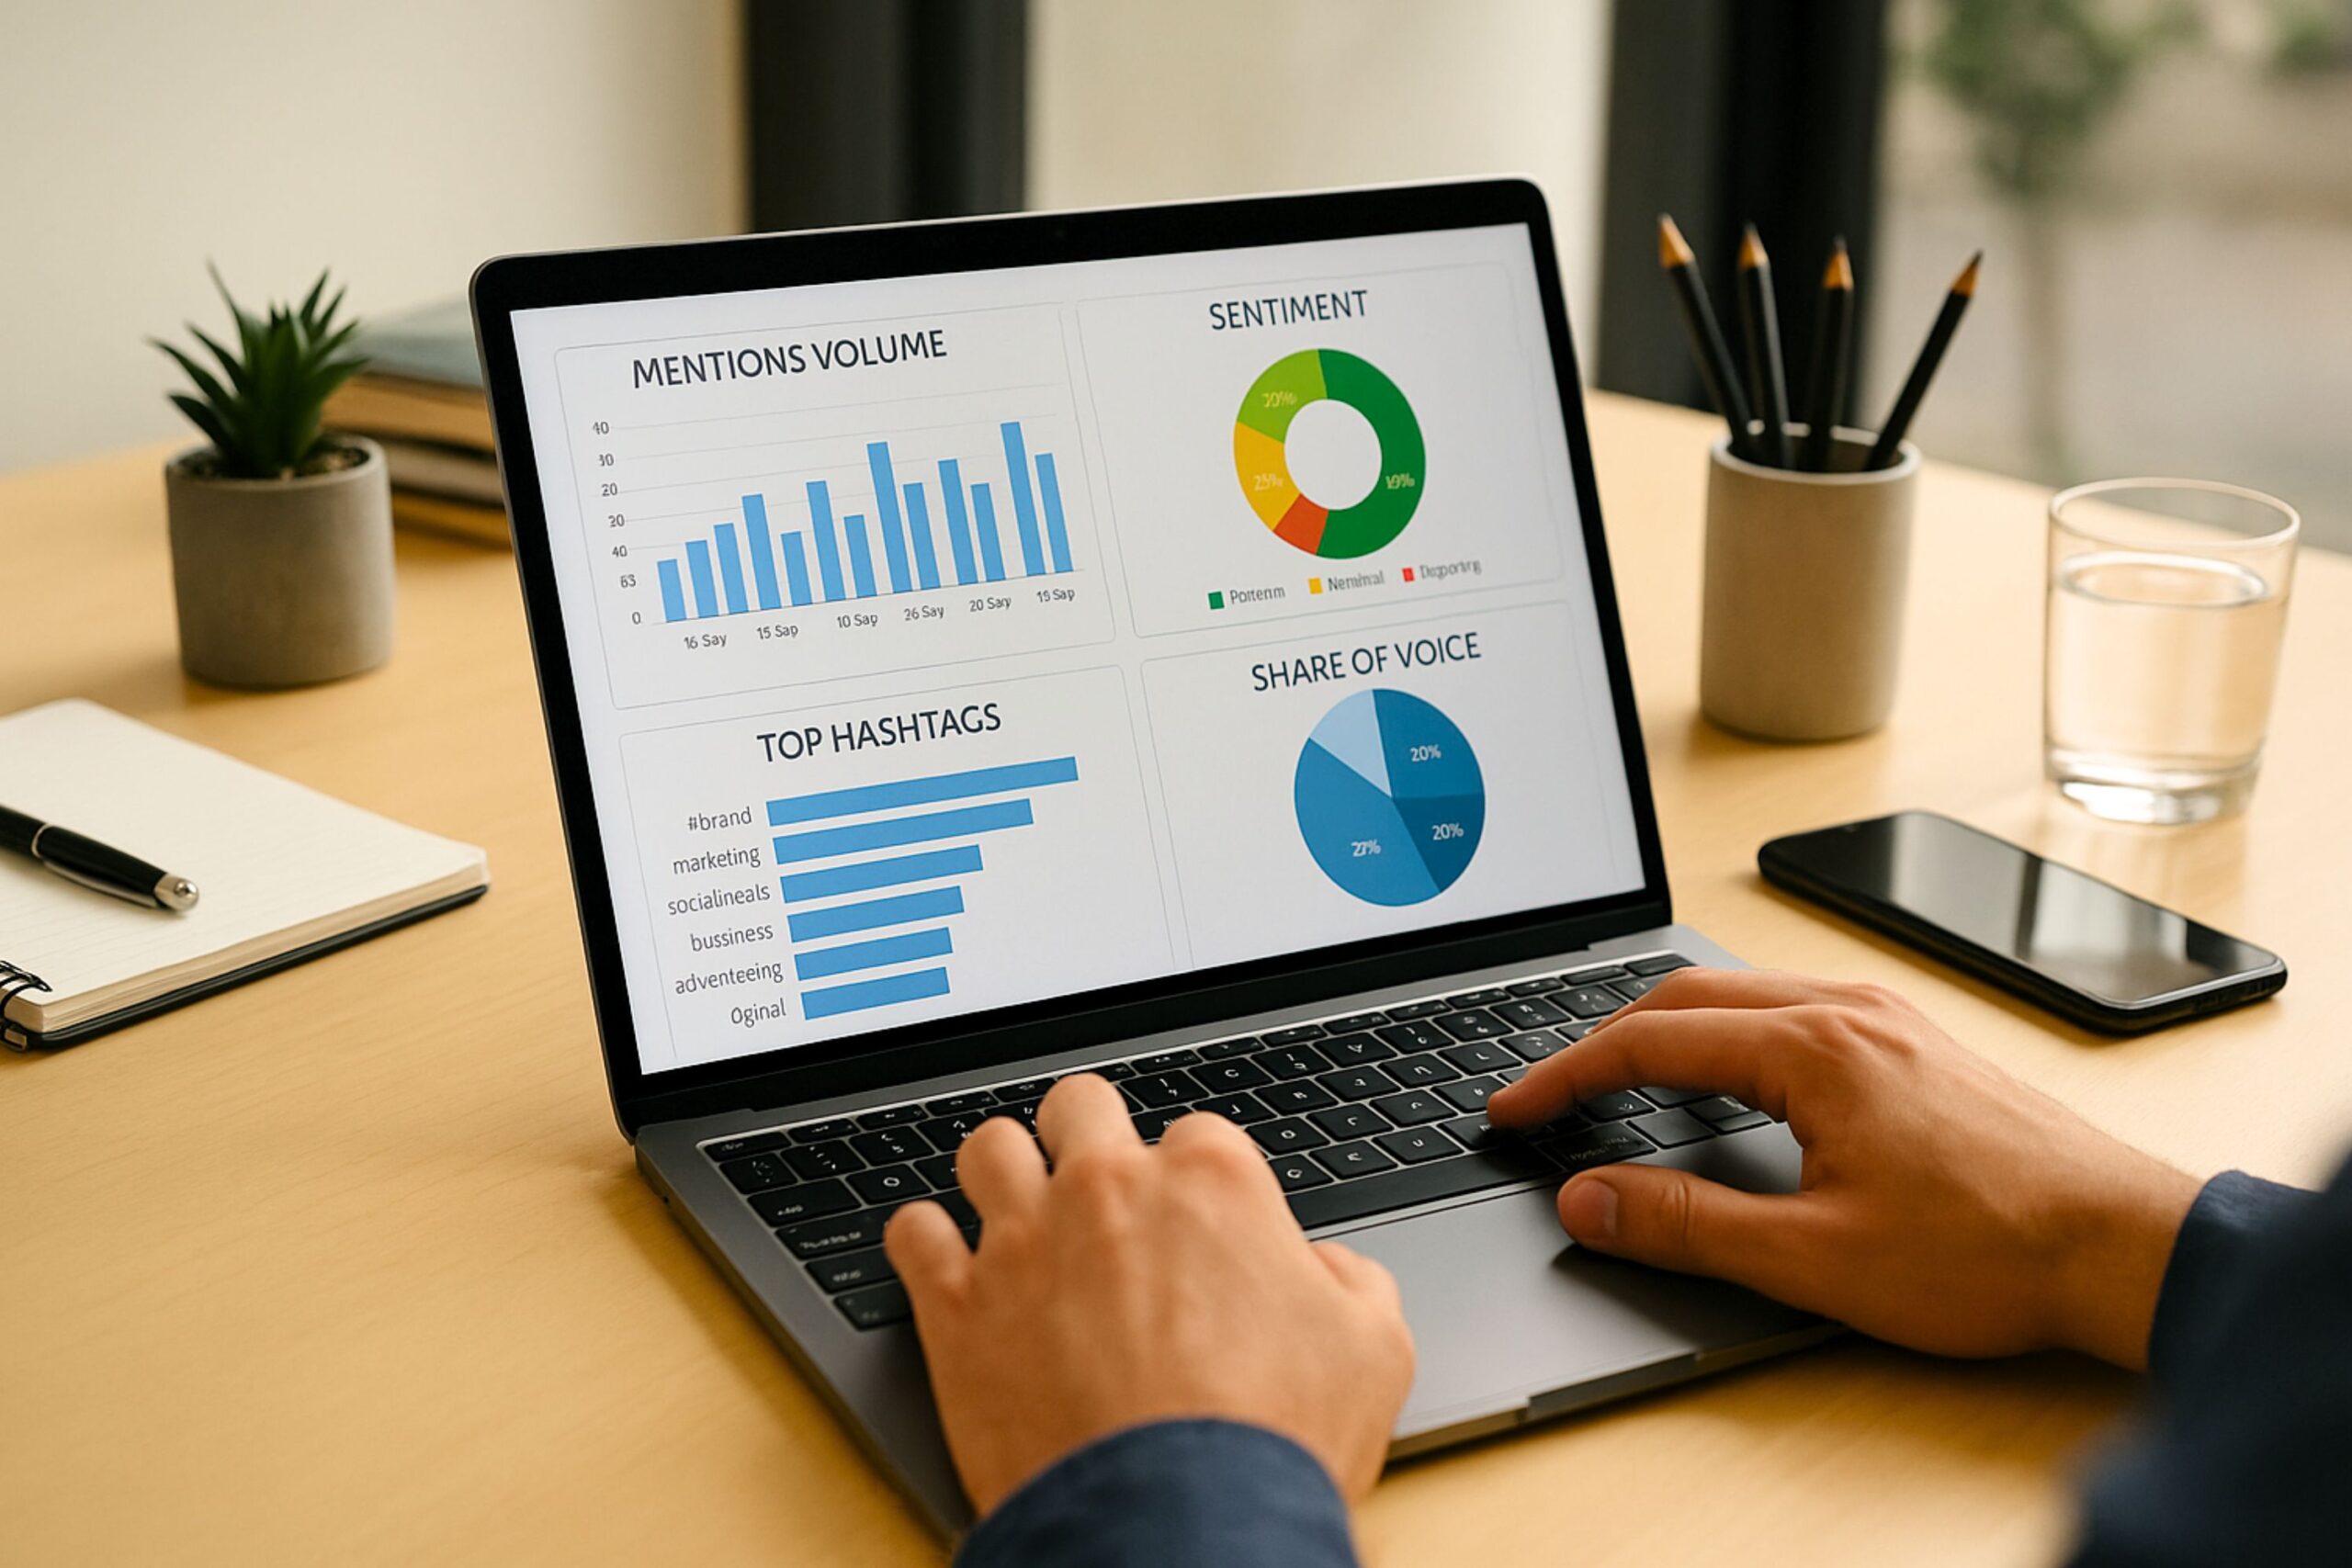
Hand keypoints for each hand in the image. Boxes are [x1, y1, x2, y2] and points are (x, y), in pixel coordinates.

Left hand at [884, 1074, 1415, 1516]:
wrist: (1176, 1520)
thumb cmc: (1271, 1439)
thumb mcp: (1374, 1351)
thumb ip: (1350, 1284)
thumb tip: (1325, 1272)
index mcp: (1210, 1183)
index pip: (1196, 1134)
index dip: (1195, 1179)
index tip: (1192, 1219)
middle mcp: (1108, 1189)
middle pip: (1079, 1106)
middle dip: (1087, 1135)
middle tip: (1095, 1184)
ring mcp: (1023, 1240)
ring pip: (987, 1149)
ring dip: (1001, 1173)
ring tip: (1014, 1209)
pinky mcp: (955, 1303)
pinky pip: (911, 1232)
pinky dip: (923, 1242)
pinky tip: (941, 1263)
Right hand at [1485, 970, 2201, 1367]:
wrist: (2122, 1248)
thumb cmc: (1988, 1252)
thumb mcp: (1814, 1258)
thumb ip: (1685, 1225)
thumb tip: (1588, 1199)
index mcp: (1813, 1048)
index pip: (1649, 1041)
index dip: (1564, 1076)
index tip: (1513, 1109)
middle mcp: (1847, 1010)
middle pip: (1686, 996)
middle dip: (1602, 1042)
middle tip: (1550, 1096)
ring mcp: (1886, 1019)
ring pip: (1741, 995)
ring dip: (1666, 1029)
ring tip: (1617, 1082)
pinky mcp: (1913, 1043)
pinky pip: (1790, 1008)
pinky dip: (1727, 1033)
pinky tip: (1726, 1077)